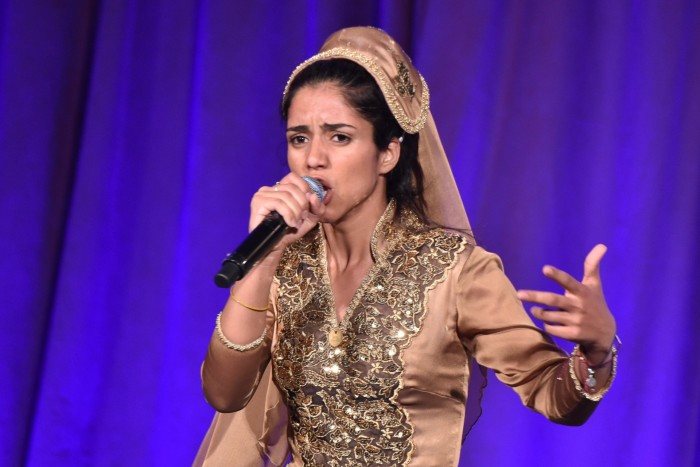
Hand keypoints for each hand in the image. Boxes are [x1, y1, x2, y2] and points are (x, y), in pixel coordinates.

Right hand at [249, 173, 325, 251]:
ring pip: (286, 196)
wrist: (274, 246)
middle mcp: (269, 188)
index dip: (305, 189)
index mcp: (279, 188)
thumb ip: (316, 207)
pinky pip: (278, 203)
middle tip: (301, 218)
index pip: (294, 177)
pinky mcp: (258, 203)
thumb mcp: (309, 218)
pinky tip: (289, 223)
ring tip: (295, 223)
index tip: (307, 206)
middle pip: (292, 188)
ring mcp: (262, 194)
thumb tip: (313, 196)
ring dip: (295, 211)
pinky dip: (288, 214)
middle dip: (302, 204)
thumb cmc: (289, 231)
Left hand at [516, 244, 616, 364]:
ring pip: (548, 315)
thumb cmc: (595, 303)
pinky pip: (551, 328)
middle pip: (553, 300)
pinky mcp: (573, 335)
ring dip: (538, 312)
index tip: (545, 269)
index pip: (568, 281)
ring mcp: (576, 321)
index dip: (557, 275)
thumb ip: (592, 265)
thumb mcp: (594, 285)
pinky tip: (548, 322)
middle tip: (519, 294)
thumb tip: (602, 245)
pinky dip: (546, 325)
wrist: (605, 333)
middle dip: (535, 297)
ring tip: (534, 309)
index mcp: (583, 292)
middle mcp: (579, 306)